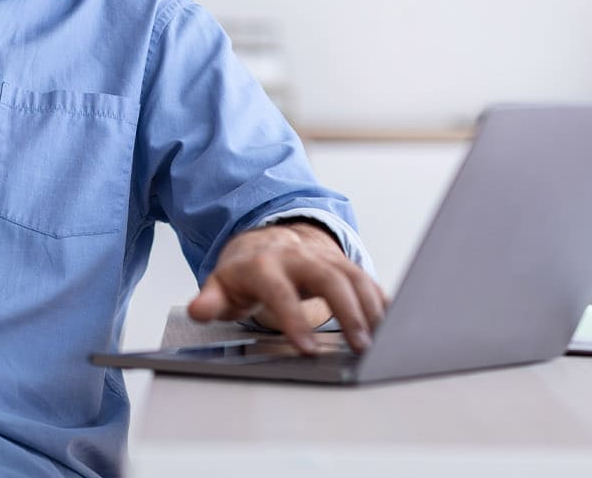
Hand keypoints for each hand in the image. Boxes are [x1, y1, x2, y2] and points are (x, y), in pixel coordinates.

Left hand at [187, 222, 387, 353]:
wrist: (265, 242)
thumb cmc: (244, 273)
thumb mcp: (221, 286)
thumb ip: (210, 300)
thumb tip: (199, 309)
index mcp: (264, 264)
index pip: (280, 291)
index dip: (294, 319)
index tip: (308, 349)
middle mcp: (297, 256)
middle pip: (328, 278)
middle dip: (347, 311)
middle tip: (360, 346)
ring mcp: (323, 257)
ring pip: (353, 276)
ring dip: (369, 308)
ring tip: (380, 339)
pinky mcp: (342, 263)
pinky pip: (365, 278)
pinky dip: (380, 299)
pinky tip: (392, 321)